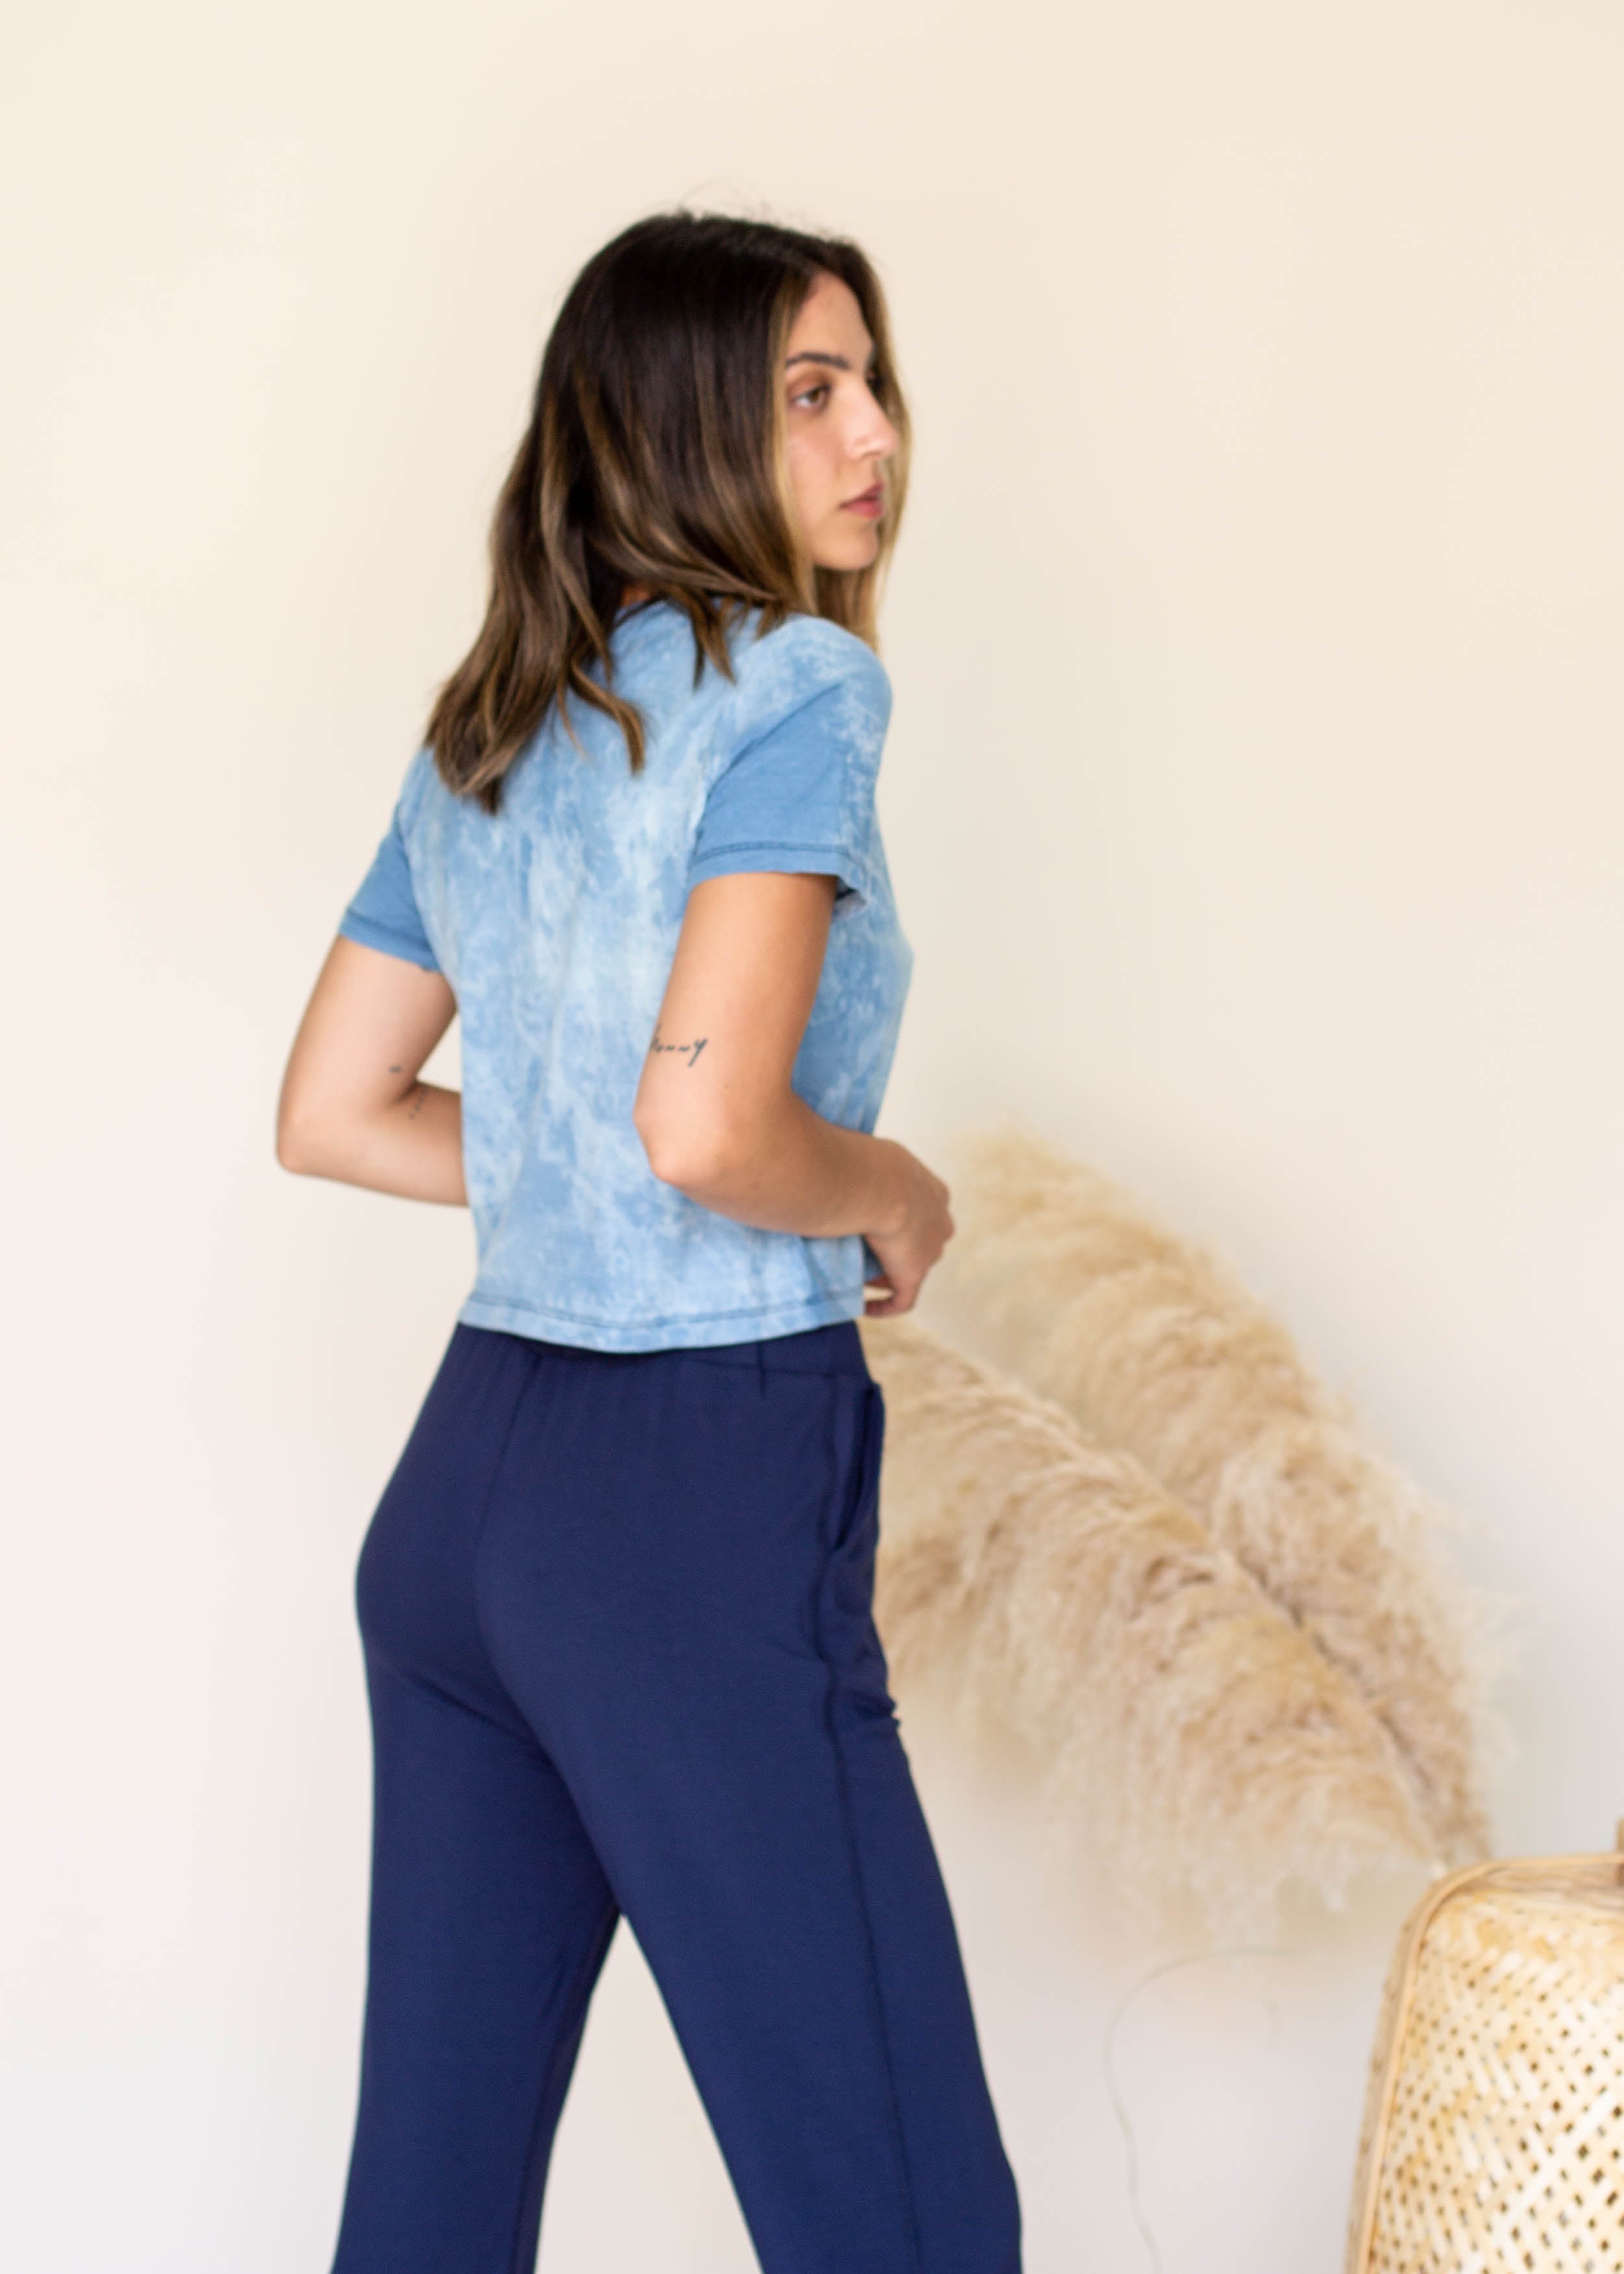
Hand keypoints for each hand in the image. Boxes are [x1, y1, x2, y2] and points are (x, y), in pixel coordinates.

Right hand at [861, 1144, 954, 1316]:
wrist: (875, 1183)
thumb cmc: (865, 1162)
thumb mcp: (871, 1154)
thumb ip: (866, 1164)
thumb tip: (840, 1161)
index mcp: (934, 1192)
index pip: (924, 1210)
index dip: (902, 1222)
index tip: (874, 1223)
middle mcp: (939, 1222)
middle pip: (925, 1241)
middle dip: (900, 1250)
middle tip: (869, 1251)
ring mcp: (929, 1250)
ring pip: (914, 1269)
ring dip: (890, 1275)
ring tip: (861, 1277)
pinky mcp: (914, 1275)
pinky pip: (903, 1299)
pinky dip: (886, 1307)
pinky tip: (865, 1308)